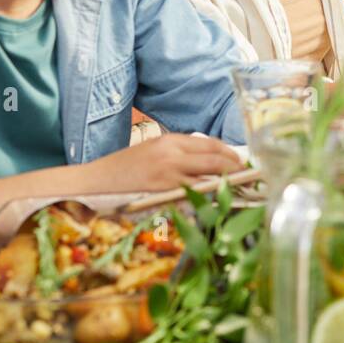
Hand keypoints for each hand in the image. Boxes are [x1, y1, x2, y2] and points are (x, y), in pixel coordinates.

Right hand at [84, 134, 243, 191]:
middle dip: (236, 168)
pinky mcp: (161, 191)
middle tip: (248, 177)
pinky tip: (215, 203)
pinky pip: (192, 194)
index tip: (242, 162)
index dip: (230, 154)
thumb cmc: (123, 169)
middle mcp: (172, 153)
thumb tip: (206, 164)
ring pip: (208, 177)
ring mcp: (168, 173)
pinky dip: (207, 198)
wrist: (94, 180)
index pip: (210, 144)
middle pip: (215, 159)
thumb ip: (178, 155)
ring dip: (226, 184)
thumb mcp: (152, 152)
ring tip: (239, 191)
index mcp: (170, 140)